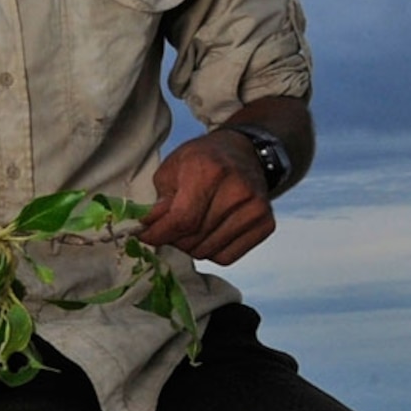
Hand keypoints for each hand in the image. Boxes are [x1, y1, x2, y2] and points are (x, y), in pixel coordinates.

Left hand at [140, 131, 275, 263]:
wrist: (245, 152)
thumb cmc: (204, 159)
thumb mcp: (173, 167)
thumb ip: (160, 200)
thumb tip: (151, 227)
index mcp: (210, 172)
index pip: (182, 219)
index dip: (158, 233)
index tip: (144, 235)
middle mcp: (237, 191)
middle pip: (194, 238)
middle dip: (171, 238)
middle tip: (166, 228)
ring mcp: (256, 209)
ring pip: (208, 252)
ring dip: (190, 246)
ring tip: (187, 227)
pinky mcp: (266, 224)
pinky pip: (227, 257)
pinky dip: (210, 251)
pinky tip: (207, 232)